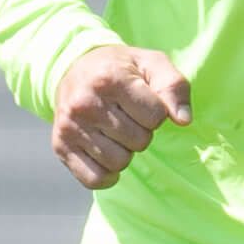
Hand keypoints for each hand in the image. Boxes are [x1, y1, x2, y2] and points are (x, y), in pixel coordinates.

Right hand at [51, 44, 191, 190]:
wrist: (73, 68)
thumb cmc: (120, 69)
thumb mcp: (152, 63)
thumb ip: (174, 87)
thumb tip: (183, 120)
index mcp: (110, 79)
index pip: (156, 117)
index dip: (156, 112)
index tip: (142, 101)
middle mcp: (85, 103)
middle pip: (139, 142)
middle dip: (141, 131)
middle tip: (126, 115)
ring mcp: (70, 127)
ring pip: (119, 162)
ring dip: (125, 151)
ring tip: (114, 129)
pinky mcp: (61, 147)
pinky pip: (95, 179)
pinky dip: (107, 173)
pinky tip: (105, 152)